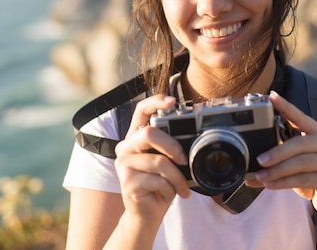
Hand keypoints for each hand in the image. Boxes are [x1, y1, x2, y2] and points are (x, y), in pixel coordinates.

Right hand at [114, 95, 190, 222]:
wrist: (148, 214)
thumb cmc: (160, 185)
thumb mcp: (169, 163)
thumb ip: (173, 148)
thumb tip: (193, 139)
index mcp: (136, 137)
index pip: (141, 110)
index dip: (155, 101)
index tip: (172, 101)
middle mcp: (126, 147)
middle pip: (149, 133)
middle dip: (172, 146)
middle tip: (184, 160)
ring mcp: (123, 164)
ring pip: (158, 161)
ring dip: (177, 177)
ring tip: (181, 187)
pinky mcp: (127, 183)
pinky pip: (157, 181)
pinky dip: (169, 189)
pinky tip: (167, 195)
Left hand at [246, 91, 316, 218]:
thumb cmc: (312, 175)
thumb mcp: (298, 161)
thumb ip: (280, 157)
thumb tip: (251, 161)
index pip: (300, 117)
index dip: (286, 107)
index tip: (271, 96)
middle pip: (300, 143)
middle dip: (277, 152)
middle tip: (259, 160)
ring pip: (301, 163)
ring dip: (277, 171)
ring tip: (261, 176)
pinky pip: (303, 179)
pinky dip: (283, 183)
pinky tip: (270, 185)